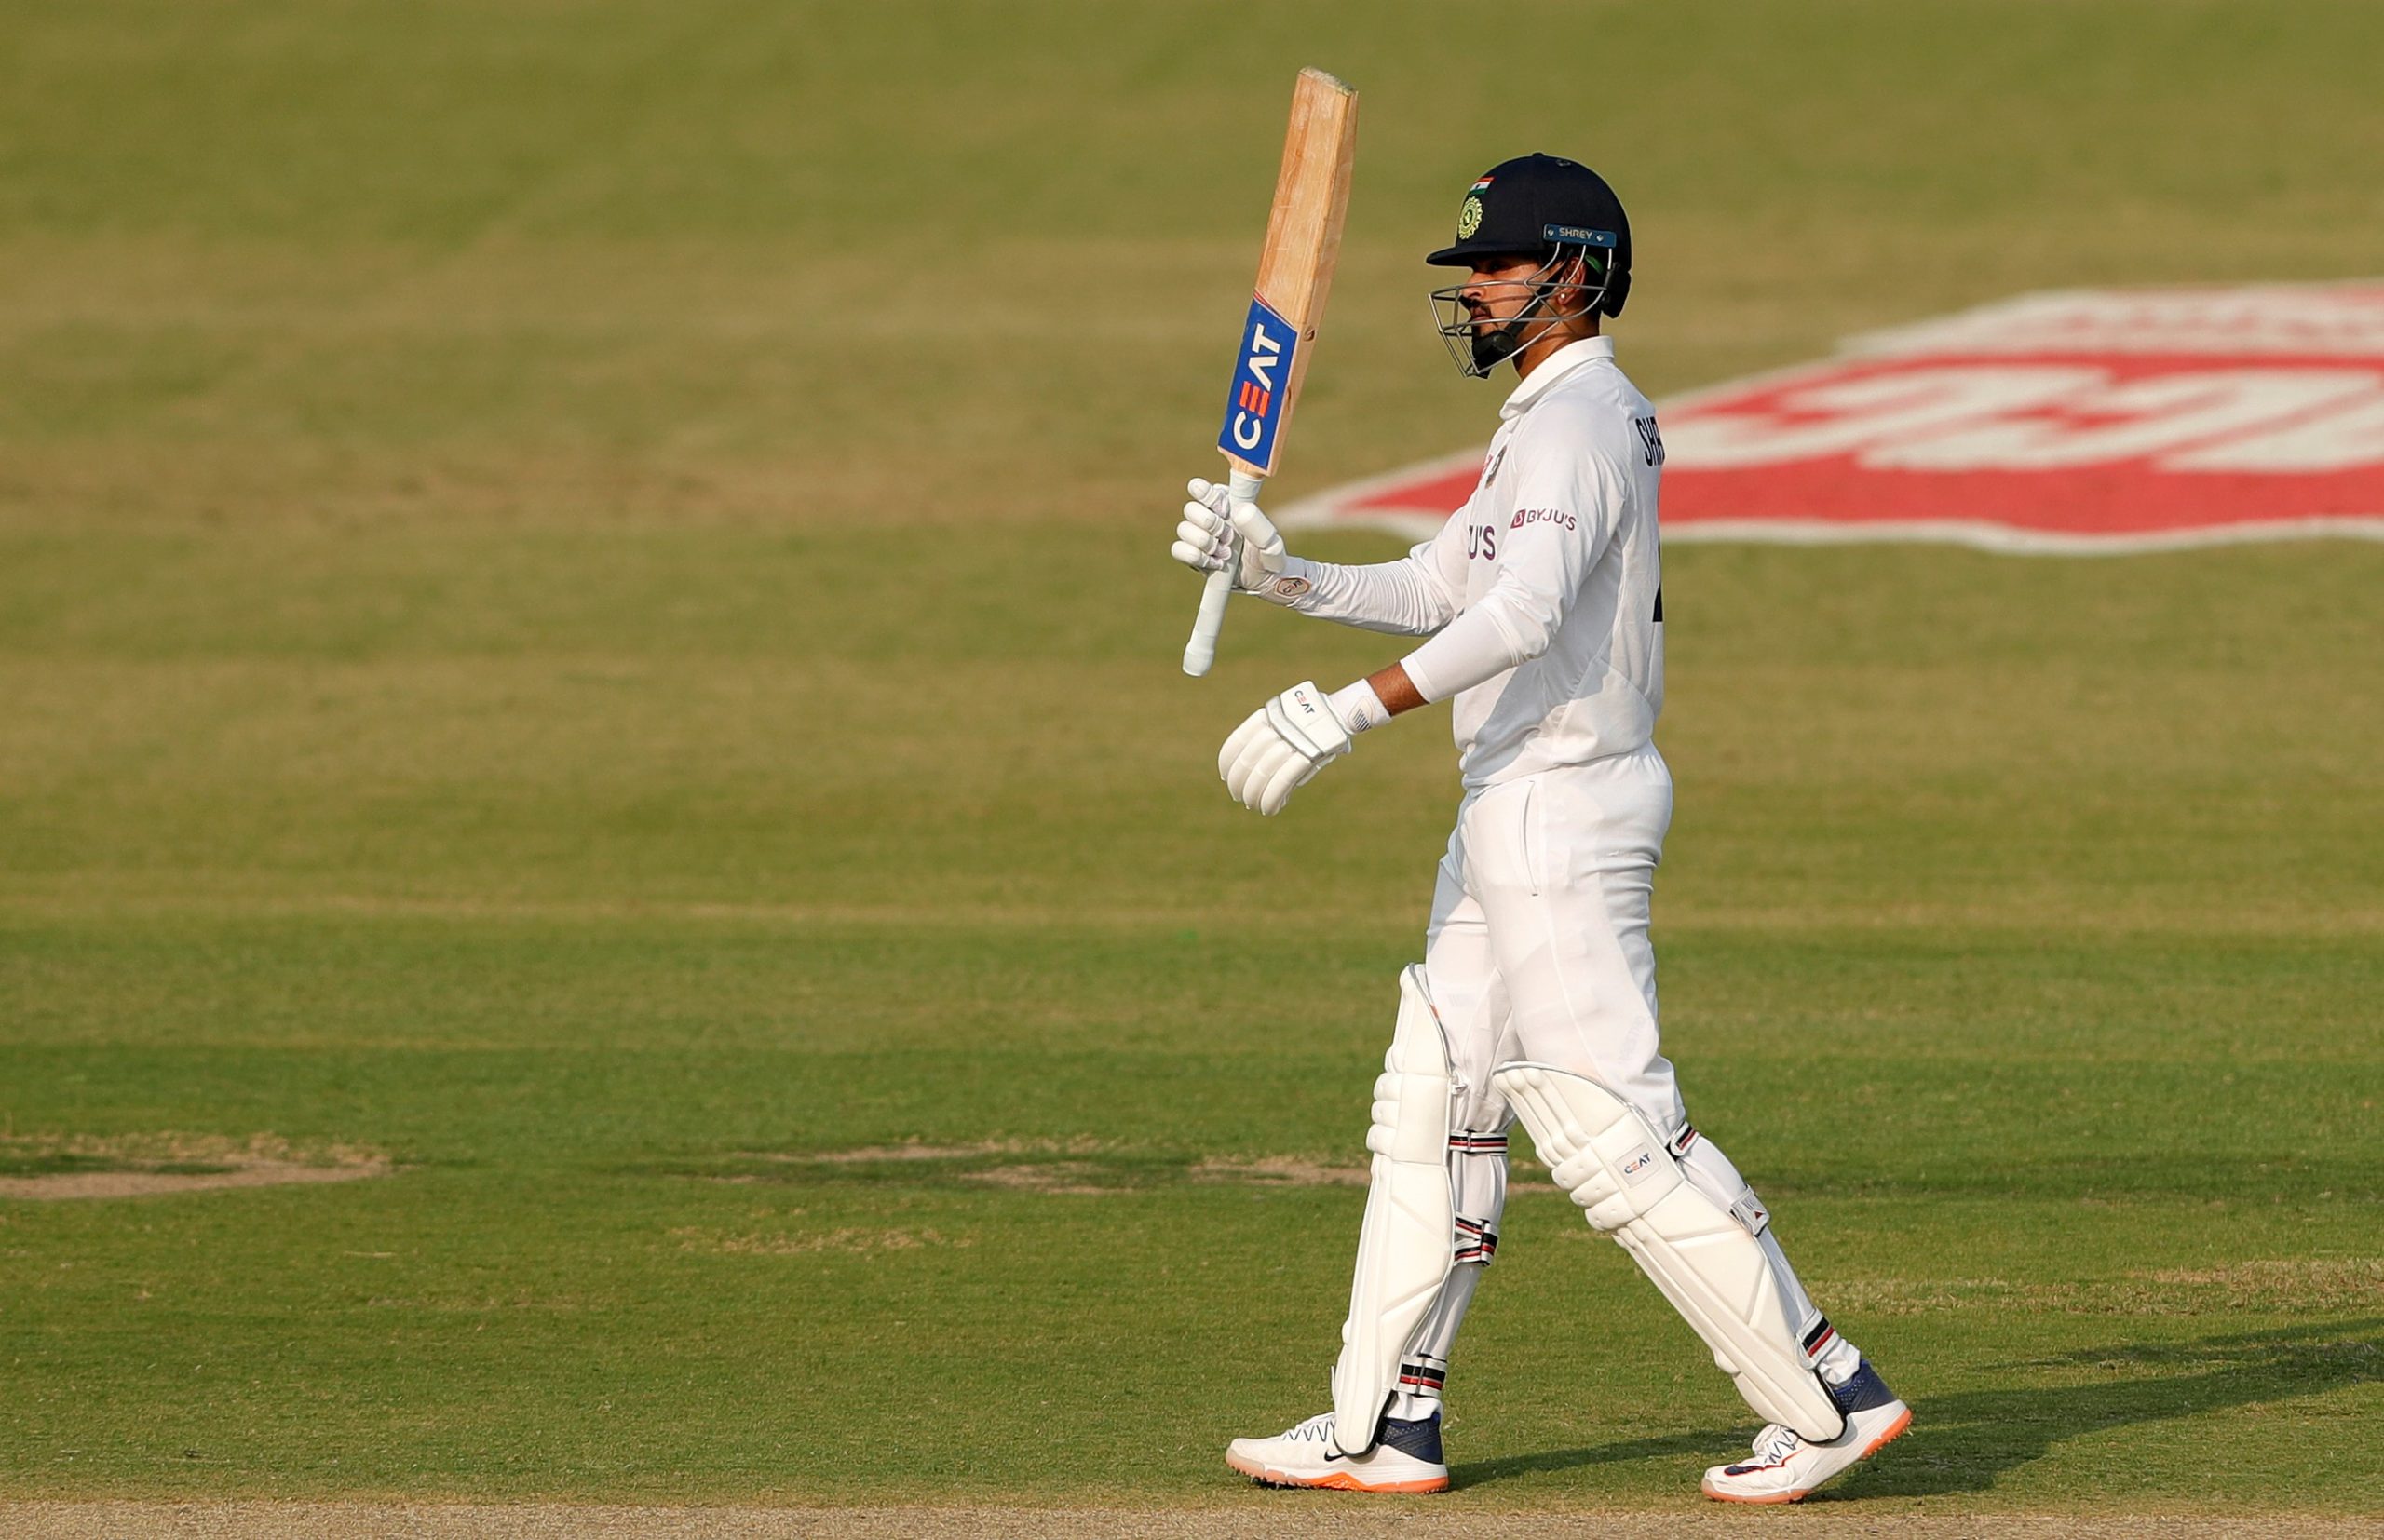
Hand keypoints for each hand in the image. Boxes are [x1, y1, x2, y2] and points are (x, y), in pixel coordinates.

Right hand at [1172, 478, 1289, 596]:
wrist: (1261, 580)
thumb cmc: (1266, 555)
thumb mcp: (1271, 541)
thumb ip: (1258, 525)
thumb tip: (1238, 512)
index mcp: (1224, 503)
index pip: (1202, 488)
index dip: (1208, 497)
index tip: (1224, 511)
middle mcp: (1208, 516)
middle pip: (1190, 509)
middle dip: (1210, 525)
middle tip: (1229, 537)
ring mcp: (1197, 535)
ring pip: (1184, 529)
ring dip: (1206, 543)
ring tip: (1226, 553)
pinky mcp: (1191, 554)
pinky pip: (1178, 549)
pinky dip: (1196, 557)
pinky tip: (1215, 563)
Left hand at [1219, 680, 1353, 815]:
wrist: (1341, 714)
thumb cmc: (1309, 725)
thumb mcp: (1285, 727)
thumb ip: (1268, 746)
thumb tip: (1251, 780)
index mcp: (1268, 716)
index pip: (1238, 742)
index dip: (1228, 762)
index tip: (1225, 776)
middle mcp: (1277, 726)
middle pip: (1248, 761)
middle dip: (1240, 784)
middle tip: (1239, 797)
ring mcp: (1292, 740)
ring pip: (1262, 772)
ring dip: (1255, 794)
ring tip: (1253, 804)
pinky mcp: (1307, 755)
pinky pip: (1283, 780)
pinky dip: (1273, 797)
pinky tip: (1270, 808)